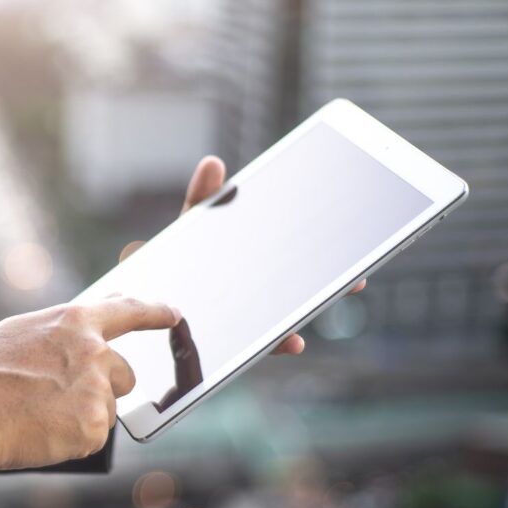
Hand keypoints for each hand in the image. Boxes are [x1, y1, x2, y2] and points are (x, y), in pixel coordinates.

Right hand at [0, 296, 180, 471]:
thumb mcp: (21, 332)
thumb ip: (63, 329)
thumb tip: (89, 328)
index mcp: (76, 322)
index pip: (129, 310)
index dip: (154, 312)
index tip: (174, 314)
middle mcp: (95, 353)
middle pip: (125, 375)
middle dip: (103, 388)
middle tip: (61, 397)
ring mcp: (96, 391)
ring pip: (108, 407)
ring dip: (85, 413)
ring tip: (40, 413)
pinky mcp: (93, 428)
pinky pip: (95, 435)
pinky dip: (73, 438)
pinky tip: (42, 432)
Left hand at [179, 156, 366, 354]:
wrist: (148, 309)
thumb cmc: (174, 263)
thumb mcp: (188, 228)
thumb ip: (201, 199)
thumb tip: (214, 162)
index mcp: (253, 255)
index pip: (291, 244)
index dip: (322, 240)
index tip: (348, 231)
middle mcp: (258, 287)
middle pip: (300, 281)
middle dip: (332, 280)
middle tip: (359, 275)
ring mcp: (250, 315)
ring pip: (288, 314)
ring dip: (313, 310)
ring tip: (332, 303)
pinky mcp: (235, 342)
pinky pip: (261, 344)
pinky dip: (279, 343)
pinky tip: (295, 341)